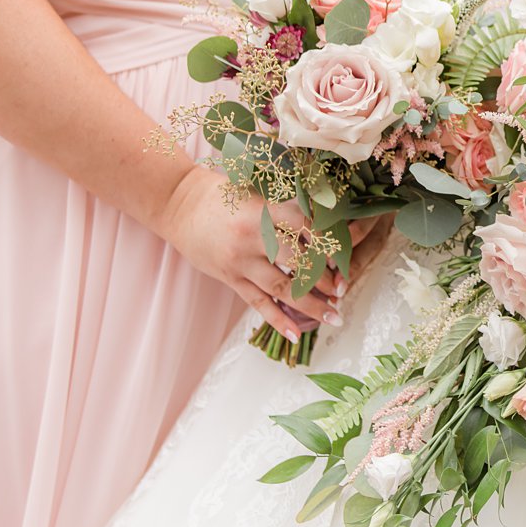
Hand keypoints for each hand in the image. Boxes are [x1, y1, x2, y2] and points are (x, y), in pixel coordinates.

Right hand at [158, 166, 356, 339]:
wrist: (178, 205)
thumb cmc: (224, 194)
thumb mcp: (256, 191)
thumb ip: (288, 206)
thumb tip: (329, 219)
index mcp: (263, 210)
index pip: (305, 227)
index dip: (328, 242)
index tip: (347, 255)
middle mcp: (252, 238)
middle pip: (298, 262)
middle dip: (326, 279)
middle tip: (346, 289)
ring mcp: (240, 262)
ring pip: (281, 288)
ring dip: (311, 305)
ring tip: (334, 316)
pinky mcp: (230, 278)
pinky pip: (258, 303)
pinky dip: (278, 320)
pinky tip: (296, 335)